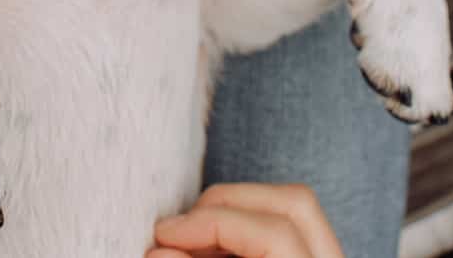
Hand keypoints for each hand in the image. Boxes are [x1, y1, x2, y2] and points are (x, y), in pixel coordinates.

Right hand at [149, 183, 343, 257]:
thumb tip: (158, 250)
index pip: (273, 233)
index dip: (212, 225)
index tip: (165, 234)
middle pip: (294, 203)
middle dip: (226, 203)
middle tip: (180, 229)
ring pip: (294, 209)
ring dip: (235, 213)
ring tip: (191, 239)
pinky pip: (289, 231)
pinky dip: (246, 232)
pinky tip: (211, 250)